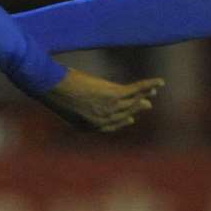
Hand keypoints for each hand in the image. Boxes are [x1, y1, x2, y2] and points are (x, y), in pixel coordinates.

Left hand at [40, 66, 163, 131]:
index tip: (131, 118)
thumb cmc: (54, 93)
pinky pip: (135, 90)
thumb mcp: (63, 106)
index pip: (111, 126)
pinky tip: (158, 82)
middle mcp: (102, 120)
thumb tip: (74, 99)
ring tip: (154, 90)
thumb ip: (74, 108)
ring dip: (145, 95)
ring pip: (132, 102)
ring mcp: (109, 108)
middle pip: (125, 114)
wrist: (52, 86)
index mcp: (89, 128)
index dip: (123, 121)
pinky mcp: (114, 94)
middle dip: (137, 108)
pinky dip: (149, 85)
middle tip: (147, 103)